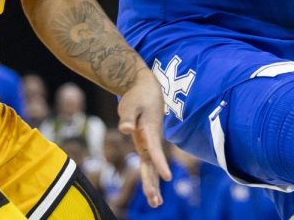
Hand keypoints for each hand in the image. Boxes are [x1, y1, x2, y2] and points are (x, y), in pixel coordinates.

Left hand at [117, 70, 171, 207]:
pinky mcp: (146, 145)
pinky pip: (148, 164)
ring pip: (151, 167)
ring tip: (156, 204)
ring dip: (153, 184)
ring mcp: (150, 143)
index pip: (155, 150)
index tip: (167, 177)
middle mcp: (152, 140)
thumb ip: (128, 116)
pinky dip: (149, 178)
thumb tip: (125, 129)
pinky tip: (151, 191)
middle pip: (153, 164)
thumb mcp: (131, 103)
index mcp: (151, 130)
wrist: (146, 88)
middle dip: (153, 182)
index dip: (161, 163)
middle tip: (155, 202)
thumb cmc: (138, 95)